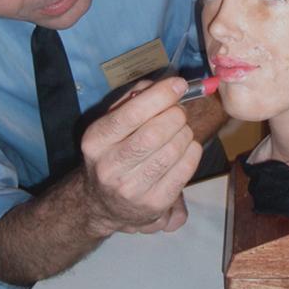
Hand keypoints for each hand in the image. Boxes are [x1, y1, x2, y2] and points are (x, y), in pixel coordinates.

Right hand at [80, 77, 201, 236]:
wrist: (103, 203)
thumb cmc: (113, 151)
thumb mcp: (111, 123)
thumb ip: (134, 98)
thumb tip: (165, 85)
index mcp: (95, 141)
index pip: (131, 114)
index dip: (160, 96)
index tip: (179, 85)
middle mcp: (109, 167)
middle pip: (155, 133)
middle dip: (176, 115)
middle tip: (179, 111)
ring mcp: (132, 189)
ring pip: (173, 150)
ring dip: (185, 132)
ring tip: (181, 130)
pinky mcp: (155, 203)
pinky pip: (185, 169)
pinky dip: (192, 151)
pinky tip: (185, 148)